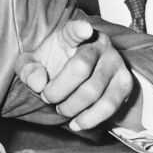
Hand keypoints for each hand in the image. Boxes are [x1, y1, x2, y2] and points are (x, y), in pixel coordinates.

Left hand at [15, 17, 135, 131]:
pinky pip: (109, 105)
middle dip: (59, 90)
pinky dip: (90, 119)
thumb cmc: (54, 64)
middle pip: (80, 68)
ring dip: (73, 106)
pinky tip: (77, 123)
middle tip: (47, 98)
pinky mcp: (125, 82)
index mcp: (72, 34)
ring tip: (61, 110)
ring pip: (94, 90)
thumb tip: (37, 82)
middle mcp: (98, 44)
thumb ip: (28, 68)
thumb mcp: (33, 63)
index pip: (75, 29)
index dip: (80, 29)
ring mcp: (115, 62)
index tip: (84, 29)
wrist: (81, 77)